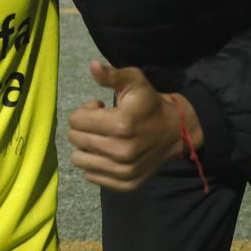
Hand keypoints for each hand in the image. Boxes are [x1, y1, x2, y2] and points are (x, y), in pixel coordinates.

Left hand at [67, 61, 198, 191]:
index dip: (84, 110)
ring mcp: (124, 171)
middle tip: (101, 123)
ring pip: (79, 160)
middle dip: (82, 127)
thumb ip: (111, 75)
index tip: (99, 107)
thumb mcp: (134, 82)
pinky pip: (91, 176)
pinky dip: (95, 163)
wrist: (175, 131)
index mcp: (121, 124)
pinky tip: (109, 153)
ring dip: (86, 147)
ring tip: (102, 138)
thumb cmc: (149, 104)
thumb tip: (92, 65)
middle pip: (75, 139)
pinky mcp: (126, 184)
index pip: (76, 120)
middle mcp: (121, 151)